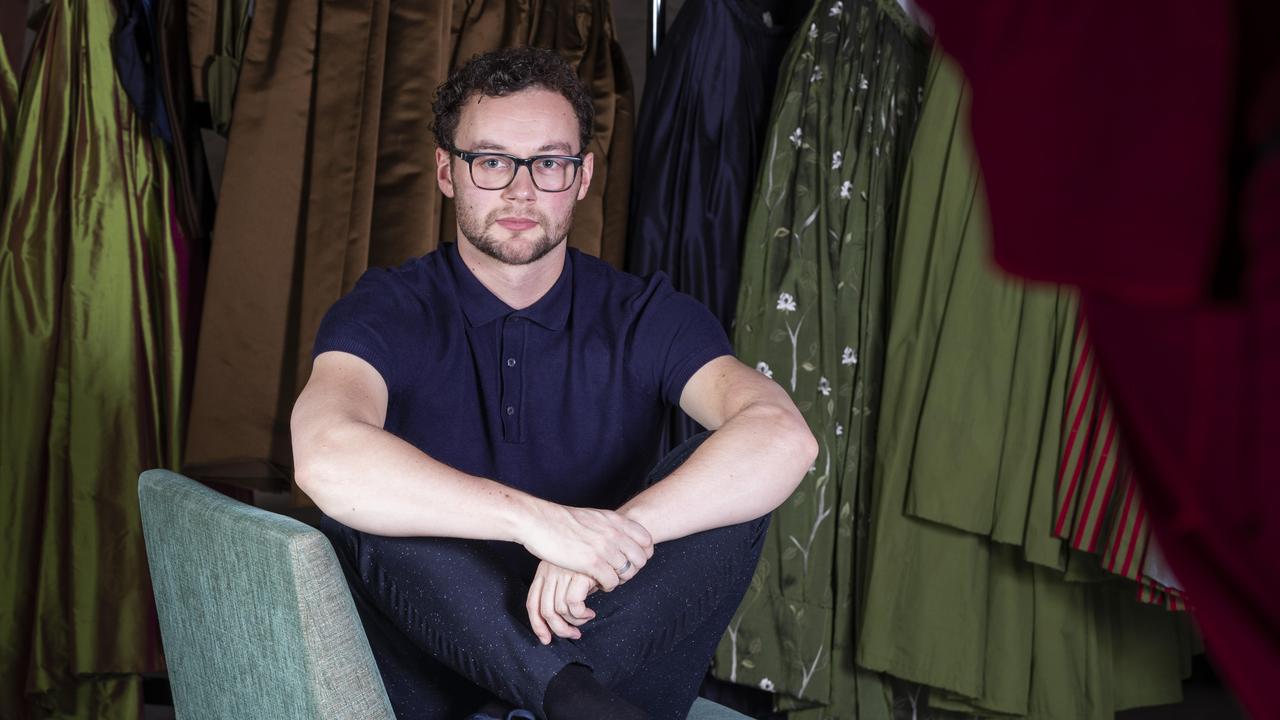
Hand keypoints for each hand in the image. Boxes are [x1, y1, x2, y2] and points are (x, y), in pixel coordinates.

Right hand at [518, 503, 652, 590]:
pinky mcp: (592, 563)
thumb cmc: (561, 520)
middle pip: (641, 559)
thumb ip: (609, 525)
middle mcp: (614, 533)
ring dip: (619, 579)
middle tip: (620, 573)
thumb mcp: (593, 516)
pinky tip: (597, 584)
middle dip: (633, 569)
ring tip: (608, 579)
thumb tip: (619, 532)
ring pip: (628, 572)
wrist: (539, 521)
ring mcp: (604, 548)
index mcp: (615, 520)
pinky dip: (607, 586)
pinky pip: (612, 582)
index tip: (633, 560)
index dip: (644, 553)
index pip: (646, 539)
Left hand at [526, 561, 598, 643]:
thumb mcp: (570, 572)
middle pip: (544, 611)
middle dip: (558, 629)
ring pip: (559, 611)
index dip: (537, 625)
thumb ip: (562, 590)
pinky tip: (590, 612)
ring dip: (575, 622)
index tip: (546, 639)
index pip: (532, 603)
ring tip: (587, 617)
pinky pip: (573, 606)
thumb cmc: (591, 559)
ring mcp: (562, 573)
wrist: (606, 542)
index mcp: (544, 570)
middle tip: (573, 634)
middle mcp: (550, 572)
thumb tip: (561, 620)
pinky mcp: (577, 575)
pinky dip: (581, 615)